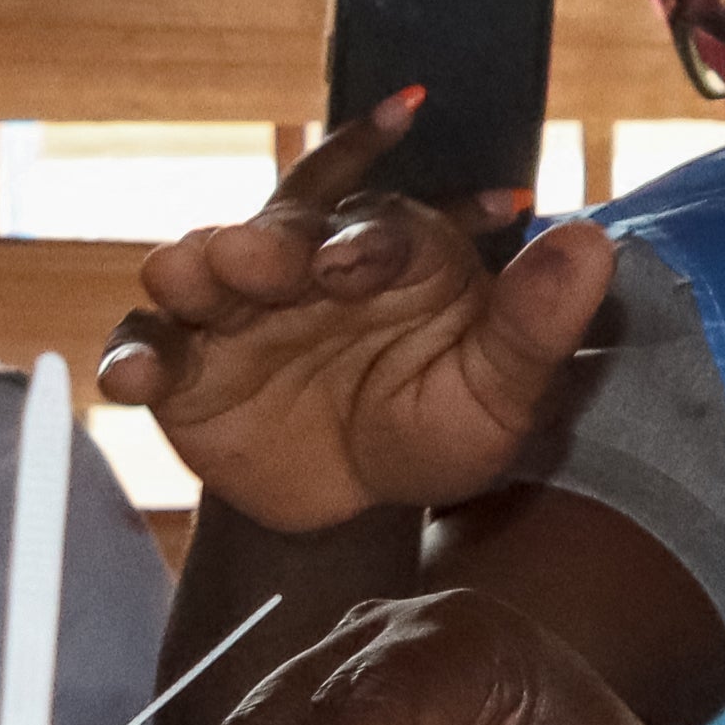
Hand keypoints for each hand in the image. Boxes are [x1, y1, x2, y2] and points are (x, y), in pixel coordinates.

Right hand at [96, 89, 616, 531]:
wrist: (370, 501)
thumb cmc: (442, 422)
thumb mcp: (502, 385)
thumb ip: (537, 318)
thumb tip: (591, 238)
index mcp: (389, 250)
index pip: (381, 223)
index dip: (372, 237)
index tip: (363, 263)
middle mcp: (305, 261)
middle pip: (280, 230)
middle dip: (275, 242)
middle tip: (274, 261)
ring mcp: (236, 307)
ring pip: (200, 267)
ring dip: (195, 266)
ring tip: (198, 275)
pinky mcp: (185, 363)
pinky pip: (147, 347)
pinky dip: (135, 357)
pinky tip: (133, 380)